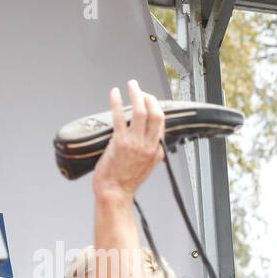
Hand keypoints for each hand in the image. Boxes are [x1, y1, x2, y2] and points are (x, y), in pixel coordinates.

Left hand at [92, 80, 165, 199]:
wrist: (114, 192)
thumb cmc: (125, 181)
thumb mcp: (146, 167)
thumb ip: (149, 151)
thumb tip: (148, 139)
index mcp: (157, 151)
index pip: (162, 123)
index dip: (155, 108)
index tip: (148, 100)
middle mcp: (148, 146)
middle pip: (156, 114)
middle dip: (149, 97)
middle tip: (140, 88)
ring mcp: (135, 143)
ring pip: (141, 112)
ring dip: (136, 94)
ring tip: (131, 85)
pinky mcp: (120, 142)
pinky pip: (120, 116)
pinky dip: (117, 102)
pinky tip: (114, 93)